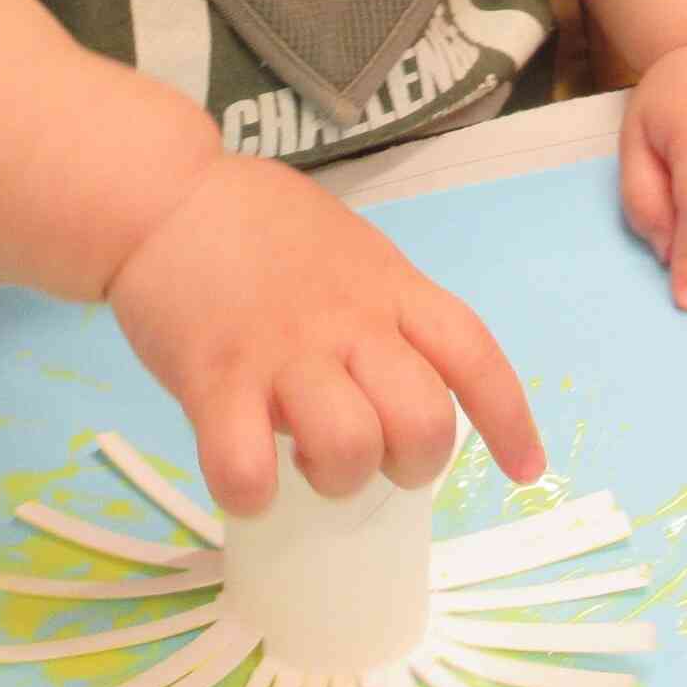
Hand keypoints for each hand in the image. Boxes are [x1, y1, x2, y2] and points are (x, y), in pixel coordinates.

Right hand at [107, 155, 546, 515]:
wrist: (160, 195)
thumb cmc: (253, 224)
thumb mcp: (347, 250)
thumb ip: (378, 309)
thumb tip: (395, 381)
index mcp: (389, 287)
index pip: (473, 354)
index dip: (508, 419)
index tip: (526, 470)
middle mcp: (349, 322)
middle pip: (423, 421)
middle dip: (412, 463)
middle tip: (373, 457)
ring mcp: (283, 352)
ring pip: (351, 448)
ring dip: (338, 477)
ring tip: (305, 462)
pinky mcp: (215, 378)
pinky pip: (247, 465)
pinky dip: (251, 492)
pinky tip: (246, 477)